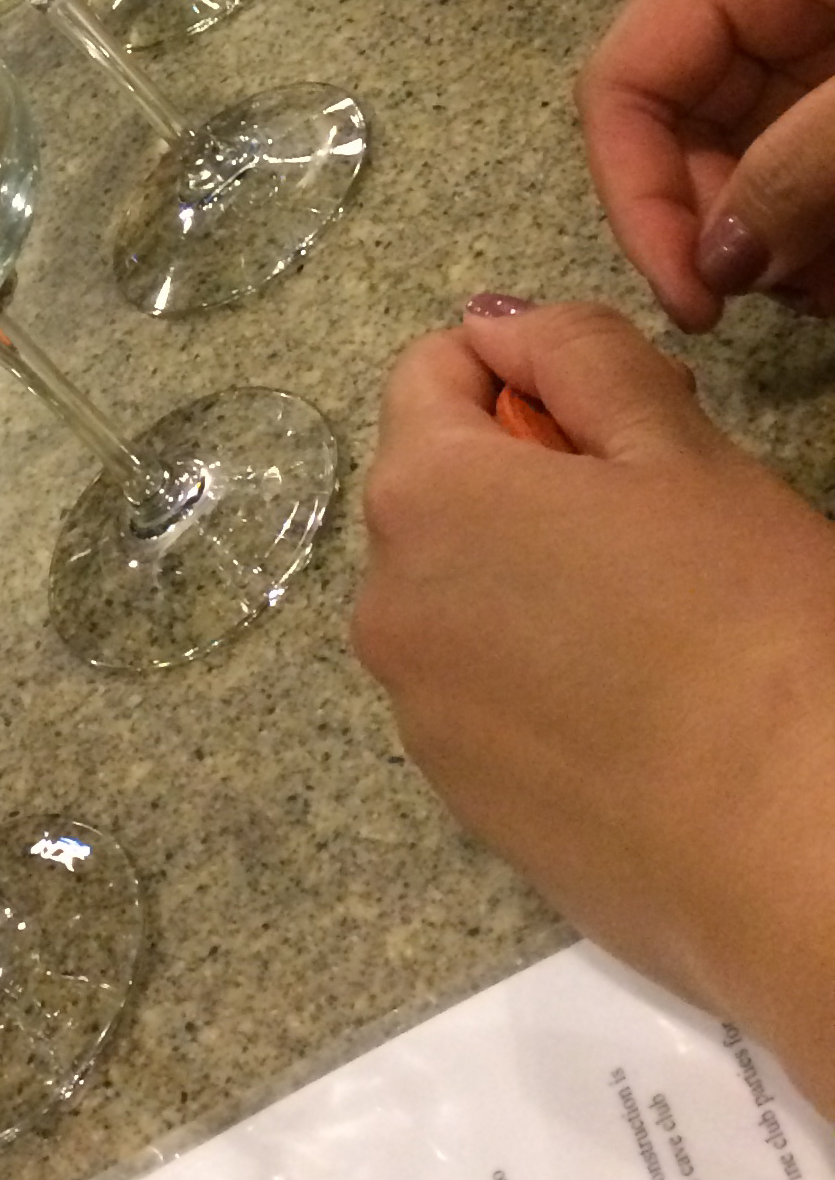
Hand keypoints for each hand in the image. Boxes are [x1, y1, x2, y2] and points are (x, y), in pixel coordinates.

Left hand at [356, 299, 834, 1104]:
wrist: (793, 854)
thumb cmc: (751, 629)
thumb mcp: (682, 452)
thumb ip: (577, 357)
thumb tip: (498, 325)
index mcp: (424, 496)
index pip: (432, 373)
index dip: (528, 369)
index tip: (626, 415)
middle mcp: (384, 599)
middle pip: (441, 486)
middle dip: (534, 478)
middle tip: (666, 518)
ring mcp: (415, 710)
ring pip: (460, 591)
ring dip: (533, 576)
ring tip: (661, 619)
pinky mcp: (459, 796)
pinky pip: (481, 690)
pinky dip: (537, 673)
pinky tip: (640, 704)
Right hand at [577, 0, 834, 328]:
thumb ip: (801, 172)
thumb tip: (718, 265)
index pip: (625, 82)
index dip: (637, 198)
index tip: (694, 300)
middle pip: (680, 121)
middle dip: (716, 224)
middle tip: (774, 302)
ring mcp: (820, 11)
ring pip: (747, 143)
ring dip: (771, 232)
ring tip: (822, 290)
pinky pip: (806, 140)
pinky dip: (815, 210)